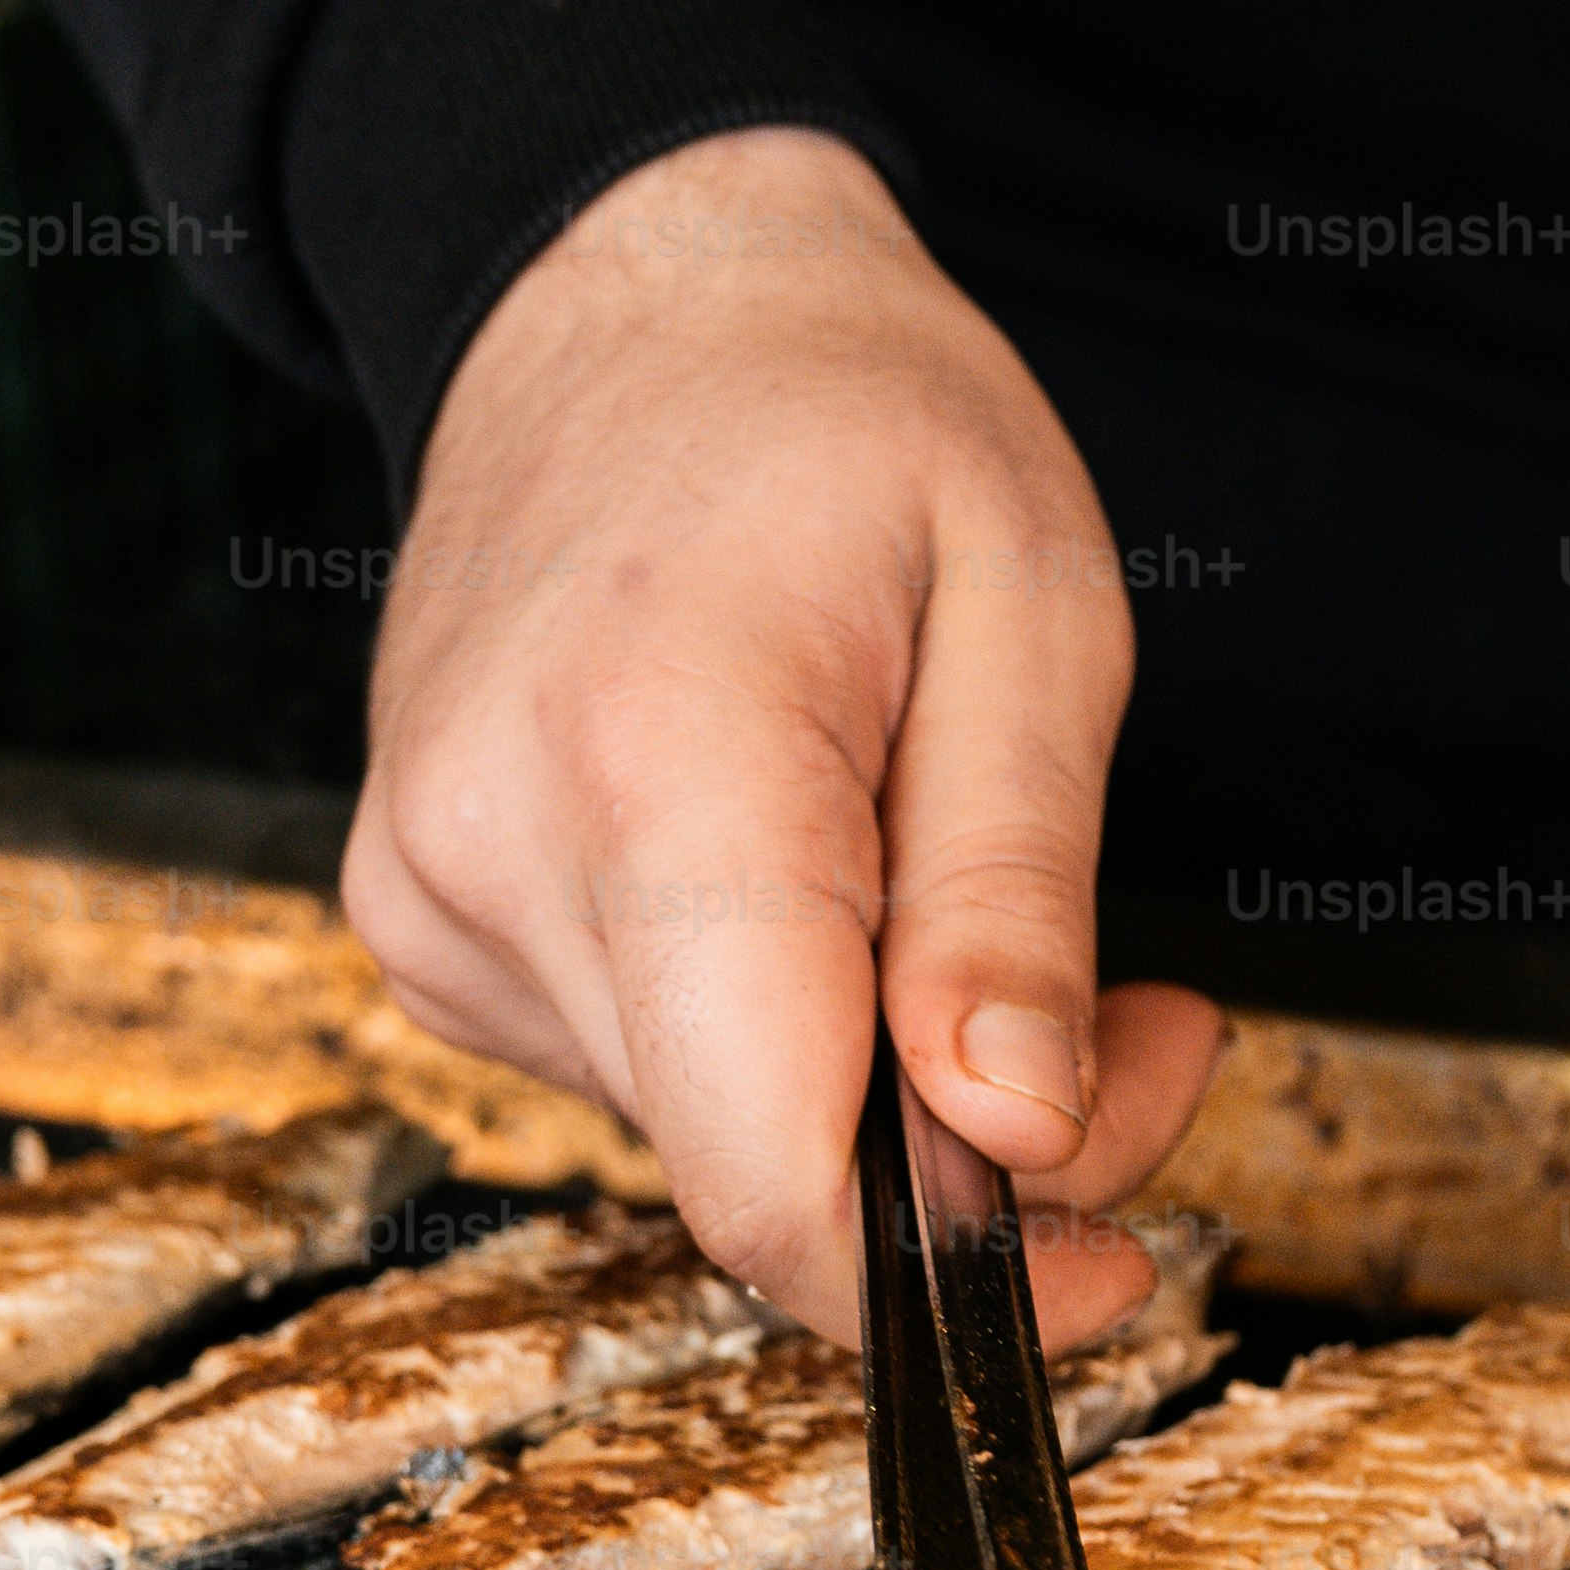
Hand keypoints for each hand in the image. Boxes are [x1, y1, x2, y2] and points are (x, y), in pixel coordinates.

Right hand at [343, 125, 1226, 1344]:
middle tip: (1148, 1026)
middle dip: (974, 1156)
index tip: (1106, 1271)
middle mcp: (497, 850)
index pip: (764, 1168)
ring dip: (878, 1089)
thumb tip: (1018, 1140)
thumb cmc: (850, 416)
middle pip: (758, 1167)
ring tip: (978, 902)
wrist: (621, 290)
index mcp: (658, 758)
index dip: (942, 1278)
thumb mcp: (1033, 613)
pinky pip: (635, 1064)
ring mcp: (431, 896)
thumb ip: (1017, 897)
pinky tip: (823, 883)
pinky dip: (766, 1030)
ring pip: (706, 1129)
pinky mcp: (422, 920)